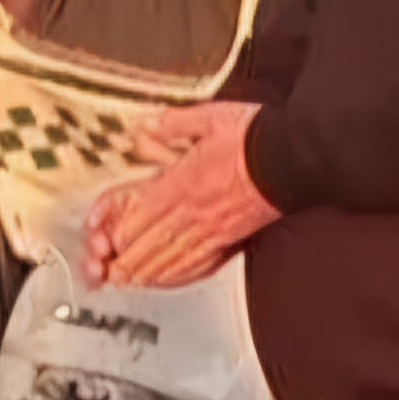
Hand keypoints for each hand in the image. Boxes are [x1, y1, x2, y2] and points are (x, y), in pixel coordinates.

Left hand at [86, 103, 281, 290]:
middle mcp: (193, 213)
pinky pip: (200, 264)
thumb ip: (173, 123)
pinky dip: (179, 275)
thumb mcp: (208, 117)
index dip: (116, 232)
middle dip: (123, 261)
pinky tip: (168, 279)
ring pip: (171, 260)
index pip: (139, 216)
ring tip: (127, 282)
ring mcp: (212, 230)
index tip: (103, 240)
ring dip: (145, 273)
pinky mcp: (232, 239)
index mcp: (181, 183)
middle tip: (105, 272)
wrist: (295, 157)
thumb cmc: (257, 137)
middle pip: (149, 245)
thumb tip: (146, 125)